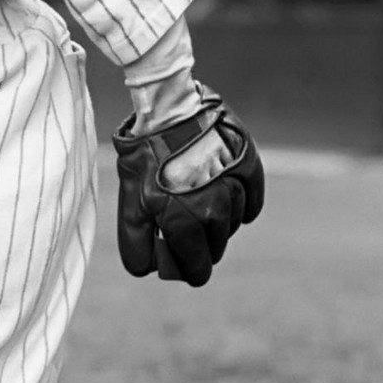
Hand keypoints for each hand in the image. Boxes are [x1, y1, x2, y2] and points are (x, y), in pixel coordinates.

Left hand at [112, 92, 264, 287]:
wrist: (166, 110)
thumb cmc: (144, 159)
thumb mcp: (130, 202)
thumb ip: (137, 243)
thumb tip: (148, 271)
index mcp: (184, 222)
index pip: (197, 266)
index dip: (191, 271)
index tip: (189, 271)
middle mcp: (214, 209)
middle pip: (215, 247)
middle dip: (202, 246)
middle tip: (188, 233)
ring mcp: (234, 188)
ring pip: (232, 224)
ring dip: (218, 223)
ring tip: (198, 204)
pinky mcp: (249, 169)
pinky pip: (252, 202)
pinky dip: (242, 205)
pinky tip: (226, 197)